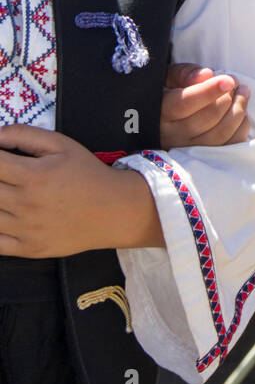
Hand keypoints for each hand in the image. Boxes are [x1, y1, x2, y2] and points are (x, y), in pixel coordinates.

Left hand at [0, 124, 162, 256]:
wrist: (115, 210)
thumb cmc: (88, 174)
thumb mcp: (61, 144)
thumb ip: (24, 135)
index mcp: (32, 176)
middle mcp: (26, 204)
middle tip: (4, 176)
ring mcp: (27, 229)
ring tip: (6, 194)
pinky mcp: (30, 249)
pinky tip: (5, 216)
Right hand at [161, 63, 249, 147]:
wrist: (159, 122)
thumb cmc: (165, 94)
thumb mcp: (167, 78)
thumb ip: (183, 73)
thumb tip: (207, 75)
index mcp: (160, 112)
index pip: (184, 103)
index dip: (209, 91)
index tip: (229, 80)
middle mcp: (172, 135)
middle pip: (207, 118)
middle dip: (227, 98)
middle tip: (234, 81)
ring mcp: (188, 150)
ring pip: (220, 134)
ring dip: (238, 110)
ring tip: (243, 91)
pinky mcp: (203, 158)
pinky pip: (228, 146)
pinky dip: (240, 128)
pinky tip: (241, 112)